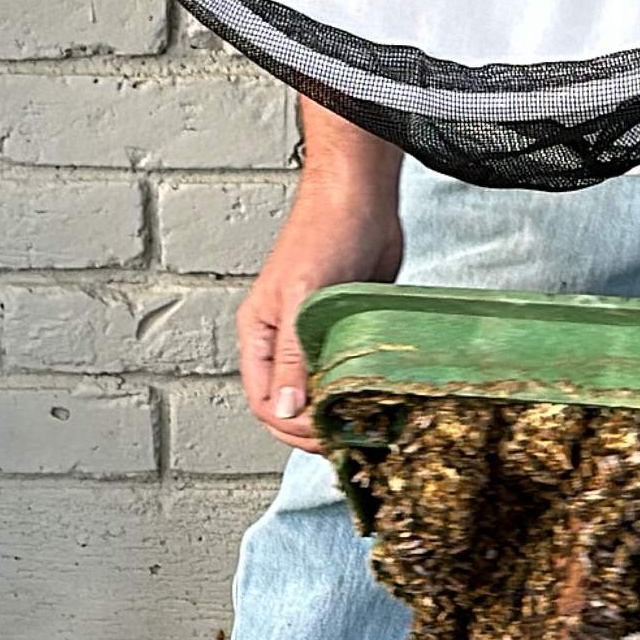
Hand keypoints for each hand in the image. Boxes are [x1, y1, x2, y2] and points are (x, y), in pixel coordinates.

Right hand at [239, 177, 403, 450]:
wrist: (360, 198)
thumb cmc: (322, 234)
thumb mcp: (301, 299)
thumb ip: (292, 357)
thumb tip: (287, 410)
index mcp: (259, 335)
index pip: (263, 401)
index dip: (289, 426)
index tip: (323, 436)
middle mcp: (284, 343)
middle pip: (291, 406)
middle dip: (313, 429)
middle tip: (348, 441)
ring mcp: (317, 339)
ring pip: (322, 394)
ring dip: (339, 414)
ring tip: (366, 428)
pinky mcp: (348, 333)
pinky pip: (349, 374)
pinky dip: (361, 392)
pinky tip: (380, 402)